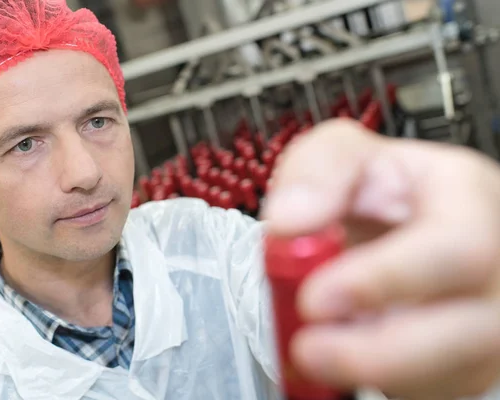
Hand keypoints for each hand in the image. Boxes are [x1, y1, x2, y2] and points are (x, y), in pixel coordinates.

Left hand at [263, 119, 499, 399]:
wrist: (397, 223)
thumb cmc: (381, 189)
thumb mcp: (344, 154)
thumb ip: (316, 172)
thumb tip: (289, 220)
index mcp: (469, 199)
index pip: (455, 247)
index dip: (385, 281)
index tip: (315, 298)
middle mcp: (493, 265)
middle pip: (470, 330)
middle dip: (378, 351)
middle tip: (308, 348)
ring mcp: (486, 317)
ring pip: (455, 373)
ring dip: (376, 372)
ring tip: (313, 353)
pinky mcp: (468, 357)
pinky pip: (434, 388)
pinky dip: (387, 381)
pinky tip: (351, 354)